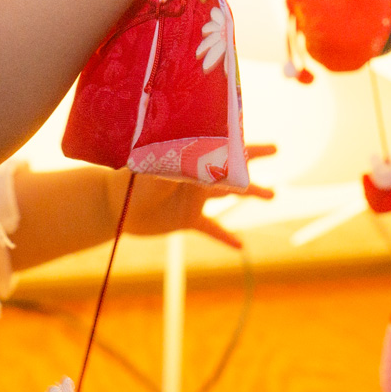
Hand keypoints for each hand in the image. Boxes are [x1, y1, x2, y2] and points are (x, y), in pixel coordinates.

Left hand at [111, 145, 277, 248]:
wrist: (114, 205)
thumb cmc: (131, 181)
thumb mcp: (155, 171)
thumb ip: (178, 168)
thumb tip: (200, 164)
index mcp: (190, 159)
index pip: (222, 148)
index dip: (245, 146)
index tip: (267, 144)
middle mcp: (196, 176)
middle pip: (231, 166)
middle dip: (253, 157)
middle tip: (276, 149)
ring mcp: (194, 198)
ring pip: (229, 195)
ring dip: (251, 192)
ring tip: (274, 194)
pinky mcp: (188, 220)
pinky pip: (212, 229)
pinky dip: (226, 237)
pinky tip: (241, 247)